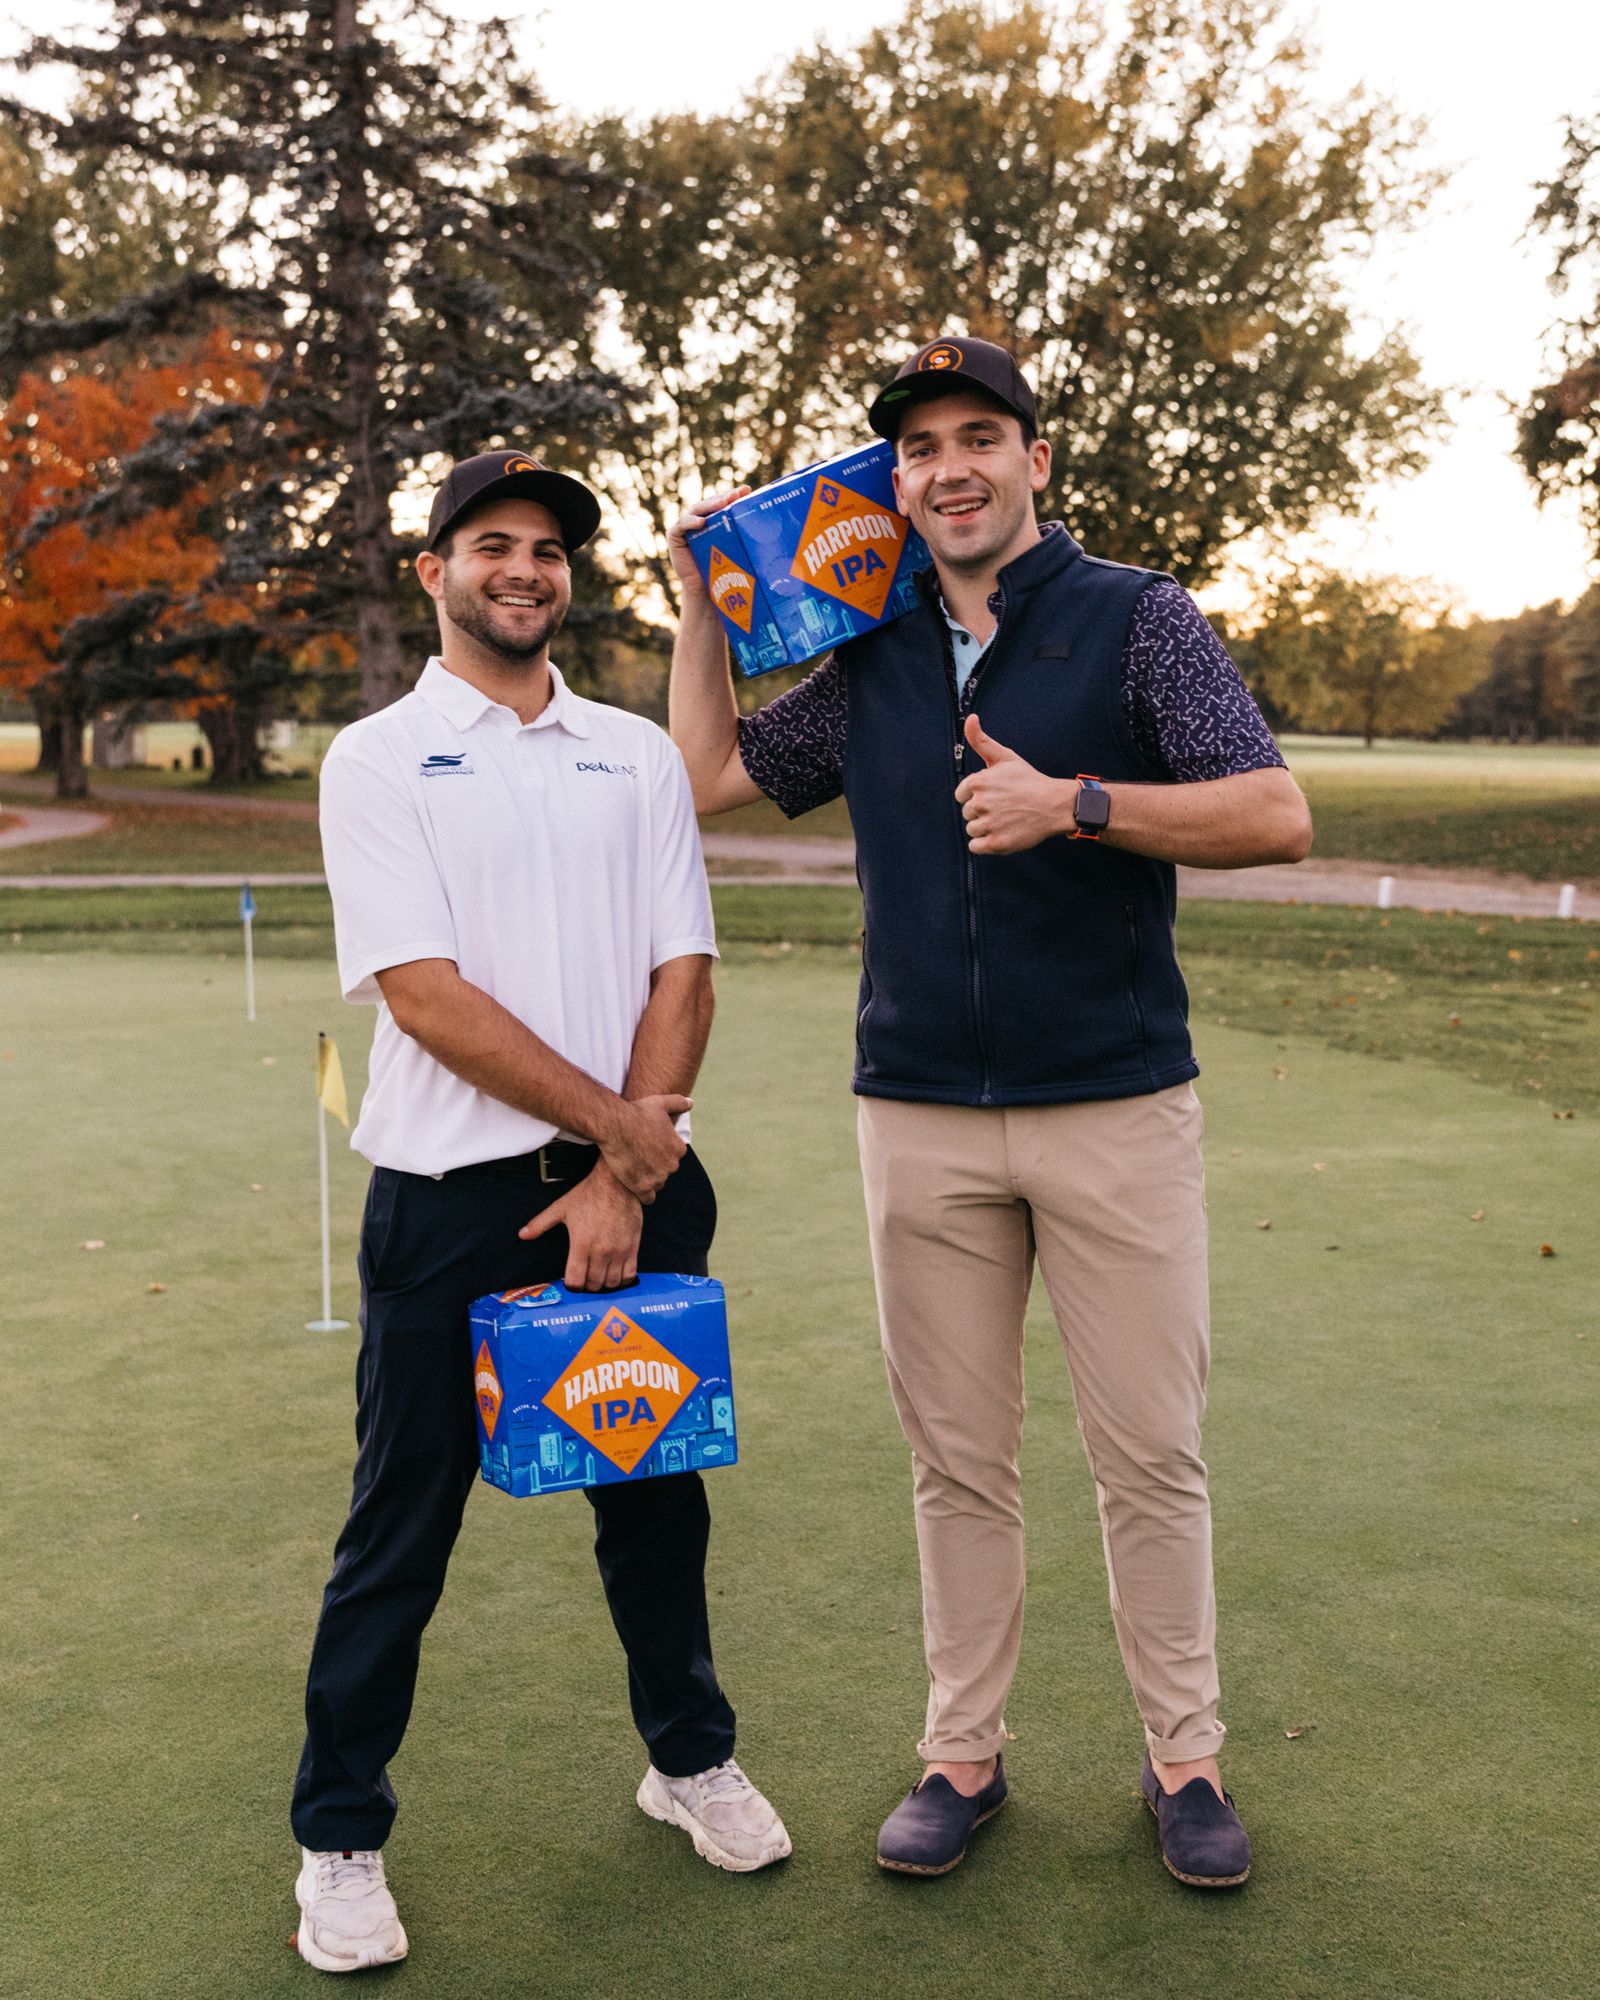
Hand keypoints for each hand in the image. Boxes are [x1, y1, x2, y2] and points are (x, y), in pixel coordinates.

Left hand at [519, 1159, 643, 1291]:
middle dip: (587, 1287)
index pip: (575, 1281)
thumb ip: (540, 1224)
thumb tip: (523, 1234)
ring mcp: (618, 1251)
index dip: (572, 1287)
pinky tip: (617, 1274)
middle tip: (585, 1280)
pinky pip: (629, 1274)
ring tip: (600, 1278)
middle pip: (593, 1285)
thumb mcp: (561, 1208)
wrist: (617, 1183)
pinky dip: (623, 1280)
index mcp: (581, 1244)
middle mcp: (600, 1251)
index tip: (572, 1282)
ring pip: (612, 1283)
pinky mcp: (632, 1247)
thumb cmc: (590, 1194)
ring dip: (604, 1285)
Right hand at [597, 1092, 689, 1200]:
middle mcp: (672, 1165)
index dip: (660, 1152)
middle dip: (655, 1166)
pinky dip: (643, 1194)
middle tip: (638, 1158)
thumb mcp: (661, 1102)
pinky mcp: (642, 1187)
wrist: (615, 1125)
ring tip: (633, 1170)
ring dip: (648, 1179)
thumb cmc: (637, 1112)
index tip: (648, 1148)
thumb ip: (678, 1102)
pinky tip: (633, 1186)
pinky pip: (648, 1198)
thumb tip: (690, 1103)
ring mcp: (658, 1177)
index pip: (673, 1156)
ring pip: (657, 1184)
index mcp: (678, 1149)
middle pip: (665, 1171)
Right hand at [666, 484, 750, 598]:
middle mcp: (699, 520)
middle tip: (736, 494)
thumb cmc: (724, 572)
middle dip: (724, 498)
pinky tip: (702, 522)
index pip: (723, 504)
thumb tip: (774, 528)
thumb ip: (745, 537)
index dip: (733, 496)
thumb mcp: (737, 550)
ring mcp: (686, 527)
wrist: (706, 593)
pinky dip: (691, 522)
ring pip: (698, 510)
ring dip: (710, 505)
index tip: (746, 490)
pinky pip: (682, 525)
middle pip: (711, 504)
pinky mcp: (675, 536)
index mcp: (714, 521)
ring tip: (723, 503)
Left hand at [954, 713, 1075, 854]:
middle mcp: (980, 803)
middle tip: (1005, 807)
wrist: (1055, 805)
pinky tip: (1003, 833)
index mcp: (978, 782)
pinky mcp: (996, 844)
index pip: (961, 795)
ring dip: (986, 828)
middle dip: (982, 812)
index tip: (996, 795)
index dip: (978, 796)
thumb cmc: (1028, 781)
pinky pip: (975, 847)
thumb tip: (970, 718)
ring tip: (1006, 819)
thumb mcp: (1005, 757)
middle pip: (967, 813)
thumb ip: (981, 740)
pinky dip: (986, 844)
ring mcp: (989, 824)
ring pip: (972, 830)